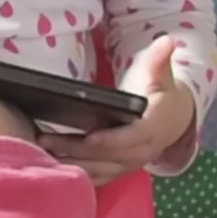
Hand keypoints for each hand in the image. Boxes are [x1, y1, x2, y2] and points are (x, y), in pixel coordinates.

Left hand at [38, 36, 194, 184]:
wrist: (175, 120)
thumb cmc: (162, 93)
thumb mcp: (162, 75)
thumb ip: (160, 59)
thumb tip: (167, 40)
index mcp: (153, 127)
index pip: (132, 137)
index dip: (112, 139)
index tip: (90, 137)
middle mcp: (143, 150)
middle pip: (109, 156)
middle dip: (78, 150)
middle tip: (45, 138)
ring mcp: (131, 163)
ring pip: (100, 169)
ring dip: (72, 163)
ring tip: (42, 152)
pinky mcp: (120, 169)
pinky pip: (99, 176)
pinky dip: (78, 175)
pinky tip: (53, 167)